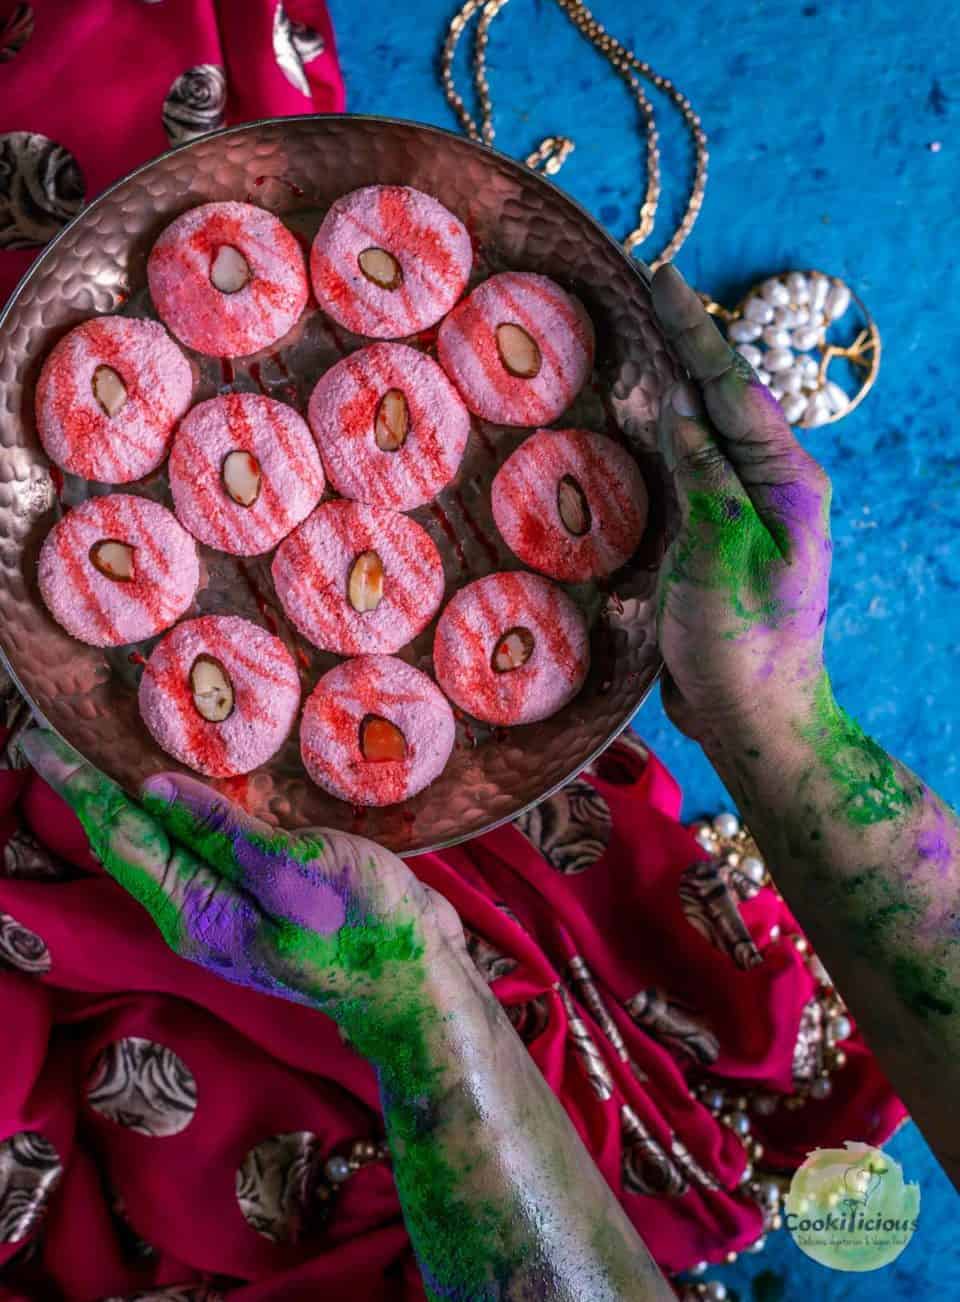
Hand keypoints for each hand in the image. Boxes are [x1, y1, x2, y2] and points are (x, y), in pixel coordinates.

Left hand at [20, 729, 468, 1061]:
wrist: (415, 984)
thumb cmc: (363, 927)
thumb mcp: (293, 871)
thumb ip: (222, 833)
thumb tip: (151, 791)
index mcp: (195, 910)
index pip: (120, 836)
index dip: (79, 786)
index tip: (38, 742)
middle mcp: (199, 911)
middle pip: (131, 841)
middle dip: (92, 790)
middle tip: (57, 736)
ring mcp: (229, 906)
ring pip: (165, 844)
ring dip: (133, 798)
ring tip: (106, 750)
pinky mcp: (261, 894)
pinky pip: (204, 846)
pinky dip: (183, 810)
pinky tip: (189, 785)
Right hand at [649, 264, 832, 744]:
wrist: (752, 717)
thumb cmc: (744, 646)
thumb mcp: (722, 557)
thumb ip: (705, 478)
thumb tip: (686, 409)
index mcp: (786, 482)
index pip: (735, 390)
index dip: (695, 333)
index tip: (662, 277)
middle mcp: (767, 486)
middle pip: (720, 399)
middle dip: (684, 344)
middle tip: (643, 287)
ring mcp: (740, 511)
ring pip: (701, 432)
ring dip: (671, 383)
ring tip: (640, 335)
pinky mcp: (711, 538)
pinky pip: (685, 471)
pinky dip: (662, 436)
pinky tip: (642, 417)